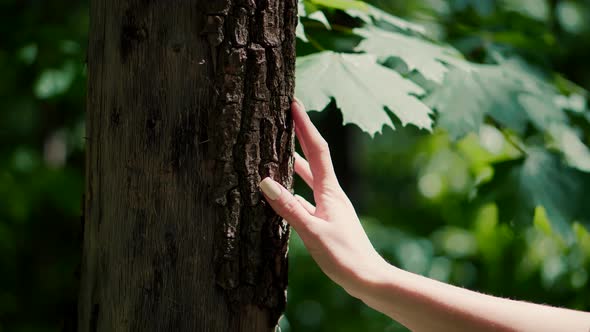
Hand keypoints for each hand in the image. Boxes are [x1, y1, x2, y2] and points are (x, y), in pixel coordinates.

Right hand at [259, 99, 386, 297]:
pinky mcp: (328, 219)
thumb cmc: (344, 257)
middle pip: (313, 157)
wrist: (369, 278)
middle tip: (285, 117)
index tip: (294, 102)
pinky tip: (285, 192)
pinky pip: (307, 194)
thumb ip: (289, 208)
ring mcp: (330, 206)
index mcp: (330, 191)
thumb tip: (265, 181)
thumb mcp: (313, 232)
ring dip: (295, 160)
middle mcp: (332, 193)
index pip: (316, 149)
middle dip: (299, 135)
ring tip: (278, 148)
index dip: (304, 125)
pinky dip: (295, 186)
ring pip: (309, 176)